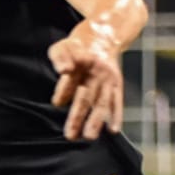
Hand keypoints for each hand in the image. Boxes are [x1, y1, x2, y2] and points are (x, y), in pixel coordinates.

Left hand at [48, 23, 124, 139]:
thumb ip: (59, 58)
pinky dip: (116, 116)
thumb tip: (63, 71)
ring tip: (89, 137)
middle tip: (70, 135)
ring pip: (102, 102)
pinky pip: (117, 101)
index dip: (63, 90)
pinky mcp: (116, 85)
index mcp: (82, 62)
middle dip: (77, 116)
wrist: (103, 37)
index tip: (57, 102)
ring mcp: (108, 80)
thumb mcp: (62, 46)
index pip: (70, 80)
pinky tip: (113, 130)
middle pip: (86, 96)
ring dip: (96, 120)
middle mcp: (97, 72)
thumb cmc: (75, 47)